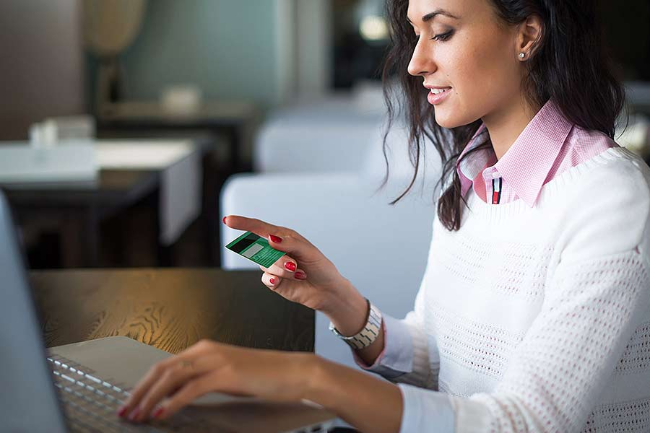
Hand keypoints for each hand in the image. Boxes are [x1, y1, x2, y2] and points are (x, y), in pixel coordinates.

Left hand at [118, 339, 315, 422]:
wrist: (293, 371)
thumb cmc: (262, 376)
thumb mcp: (225, 377)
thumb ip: (201, 382)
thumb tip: (174, 396)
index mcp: (205, 349)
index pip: (165, 366)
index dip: (143, 384)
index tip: (131, 401)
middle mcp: (206, 350)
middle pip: (162, 369)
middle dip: (139, 391)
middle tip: (125, 410)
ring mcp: (216, 359)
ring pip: (172, 377)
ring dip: (150, 397)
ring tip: (137, 414)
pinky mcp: (226, 373)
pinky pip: (191, 388)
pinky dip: (172, 402)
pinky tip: (161, 413)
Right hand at [223, 215, 362, 315]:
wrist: (327, 290)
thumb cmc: (320, 267)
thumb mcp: (308, 251)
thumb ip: (289, 243)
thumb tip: (270, 238)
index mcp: (283, 236)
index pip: (259, 227)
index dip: (243, 223)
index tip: (228, 220)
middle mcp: (275, 250)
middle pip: (262, 248)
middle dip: (279, 258)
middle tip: (295, 265)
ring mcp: (273, 266)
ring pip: (265, 264)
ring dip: (284, 270)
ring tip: (298, 273)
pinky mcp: (273, 281)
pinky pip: (266, 278)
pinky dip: (275, 279)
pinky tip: (282, 281)